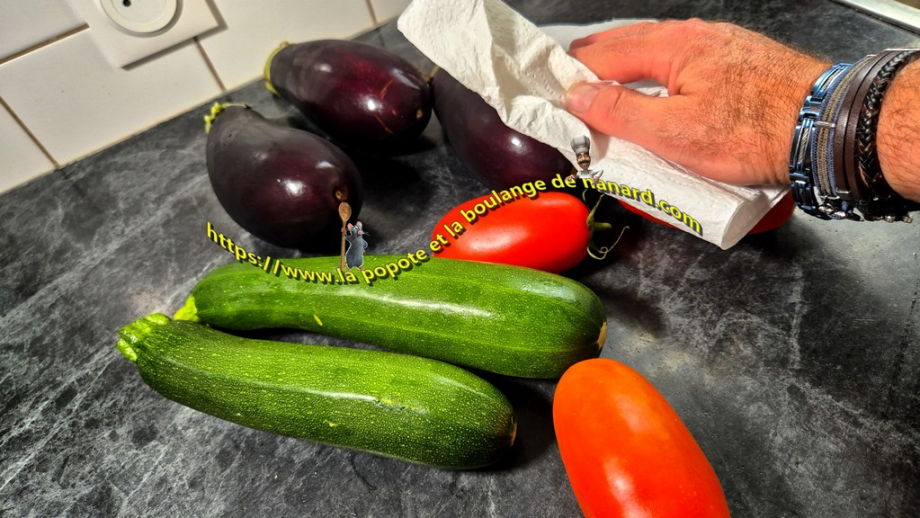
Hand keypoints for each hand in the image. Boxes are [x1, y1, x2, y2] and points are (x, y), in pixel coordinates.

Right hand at [565, 19, 828, 185]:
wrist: (827, 128)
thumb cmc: (756, 131)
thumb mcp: (675, 132)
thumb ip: (620, 111)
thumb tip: (577, 96)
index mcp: (672, 46)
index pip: (603, 54)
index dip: (571, 74)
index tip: (551, 93)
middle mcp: (694, 36)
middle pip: (627, 45)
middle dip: (594, 65)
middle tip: (569, 88)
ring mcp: (719, 47)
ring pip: (656, 53)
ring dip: (625, 70)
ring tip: (605, 92)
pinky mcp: (737, 64)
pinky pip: (681, 64)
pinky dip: (656, 76)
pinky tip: (657, 94)